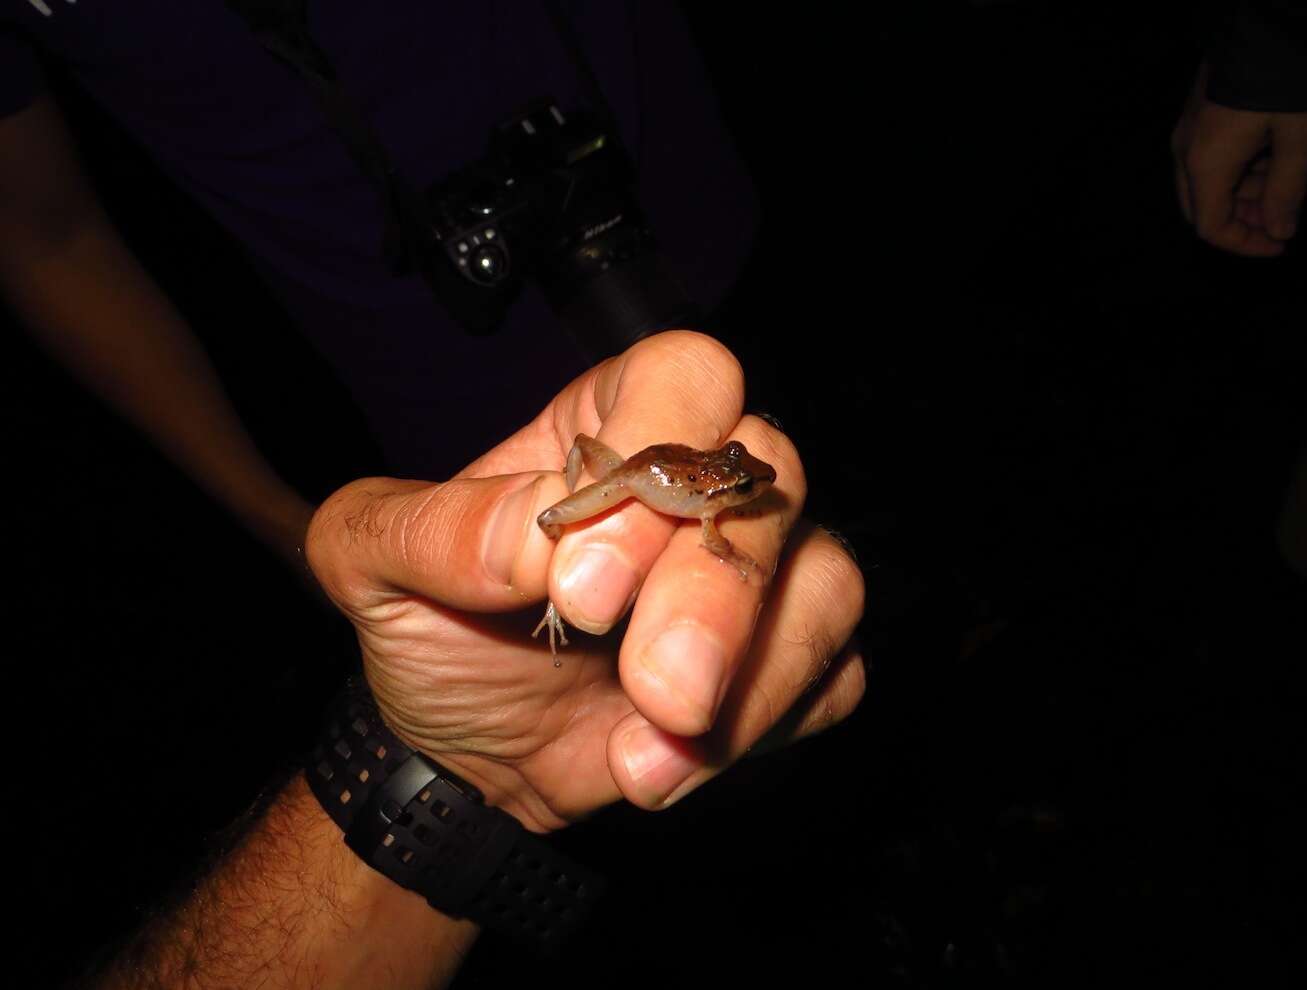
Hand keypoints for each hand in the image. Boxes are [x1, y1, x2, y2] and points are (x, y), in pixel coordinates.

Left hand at [305, 331, 865, 830]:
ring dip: (755, 678)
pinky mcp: (786, 658)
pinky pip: (837, 674)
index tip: (581, 585)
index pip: (685, 378)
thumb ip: (430, 528)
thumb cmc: (432, 632)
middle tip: (653, 688)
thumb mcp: (371, 563)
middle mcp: (699, 481)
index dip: (655, 458)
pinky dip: (767, 728)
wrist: (469, 753)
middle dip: (717, 593)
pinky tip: (666, 765)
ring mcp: (756, 571)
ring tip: (642, 754)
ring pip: (828, 580)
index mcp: (610, 423)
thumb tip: (534, 532)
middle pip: (772, 478)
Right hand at [1171, 62, 1306, 256]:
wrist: (1269, 20)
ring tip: (1284, 180)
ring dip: (1241, 193)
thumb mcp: (1301, 137)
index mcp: (1206, 163)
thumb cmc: (1287, 77)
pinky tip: (1269, 155)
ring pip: (1204, 183)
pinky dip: (1236, 169)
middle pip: (1200, 209)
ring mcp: (1187, 130)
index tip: (1281, 243)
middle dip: (1241, 220)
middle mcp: (1186, 151)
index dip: (1245, 244)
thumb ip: (1288, 191)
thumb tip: (1279, 230)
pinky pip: (1207, 157)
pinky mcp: (1198, 113)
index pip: (1211, 227)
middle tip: (1282, 217)